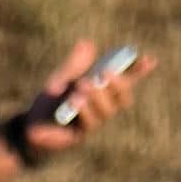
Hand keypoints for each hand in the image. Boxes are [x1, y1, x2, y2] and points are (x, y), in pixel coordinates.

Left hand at [22, 39, 156, 161]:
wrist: (30, 125)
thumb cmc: (50, 103)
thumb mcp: (62, 78)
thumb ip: (75, 64)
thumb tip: (87, 44)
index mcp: (101, 93)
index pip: (125, 83)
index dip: (139, 73)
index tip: (150, 60)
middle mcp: (101, 110)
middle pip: (122, 100)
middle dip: (116, 85)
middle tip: (102, 73)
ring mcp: (91, 125)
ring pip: (105, 113)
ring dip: (95, 98)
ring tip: (80, 88)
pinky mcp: (78, 137)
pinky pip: (86, 127)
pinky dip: (81, 111)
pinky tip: (71, 103)